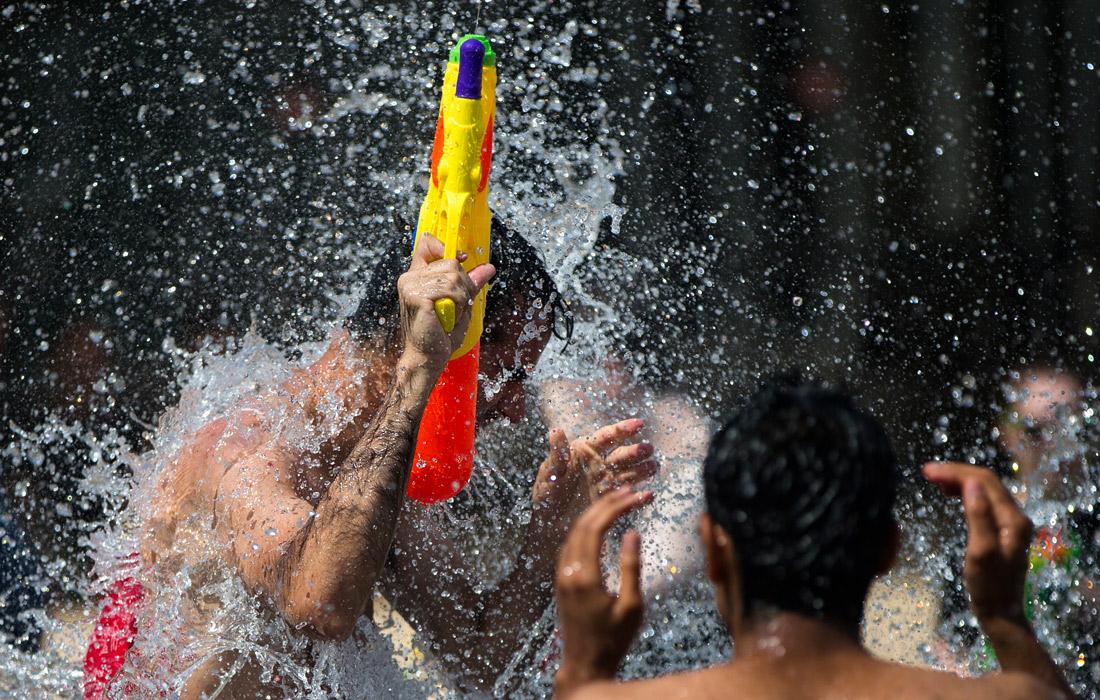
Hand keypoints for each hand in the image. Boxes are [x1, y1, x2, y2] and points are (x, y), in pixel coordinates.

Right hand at [397, 233, 493, 371]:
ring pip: (454, 276)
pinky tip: (448, 317)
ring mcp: (410, 286)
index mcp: (416, 275)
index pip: (426, 244)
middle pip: (451, 262)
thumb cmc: (441, 334)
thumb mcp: (460, 303)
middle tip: (458, 306)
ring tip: (452, 314)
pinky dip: (458, 304)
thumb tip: (489, 267)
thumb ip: (471, 283)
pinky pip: (451, 289)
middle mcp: (410, 277)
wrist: (428, 357)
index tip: (462, 259)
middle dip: (465, 284)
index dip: (446, 247)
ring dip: (462, 298)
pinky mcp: (416, 296)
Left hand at [531, 419, 658, 552]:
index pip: (606, 436)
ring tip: (654, 467)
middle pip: (622, 454)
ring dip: (643, 470)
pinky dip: (639, 498)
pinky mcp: (611, 500)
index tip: (639, 424)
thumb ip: (557, 453)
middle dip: (636, 451)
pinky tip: (649, 496)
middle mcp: (600, 464)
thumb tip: (555, 430)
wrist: (549, 523)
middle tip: (648, 449)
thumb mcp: (550, 472)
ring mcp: (608, 482)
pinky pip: (628, 497)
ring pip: (630, 473)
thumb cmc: (546, 492)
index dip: (623, 429)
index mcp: (586, 451)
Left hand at [555, 488, 653, 693]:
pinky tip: (599, 524)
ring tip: (617, 500)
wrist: (585, 665)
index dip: (615, 508)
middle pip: (582, 525)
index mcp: (584, 577)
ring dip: (594, 513)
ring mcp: (560, 576)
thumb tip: (631, 532)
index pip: (596, 528)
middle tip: (629, 491)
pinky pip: (569, 545)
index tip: (636, 497)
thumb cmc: (613, 641)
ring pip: (573, 533)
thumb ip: (630, 567)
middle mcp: (567, 572)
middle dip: (606, 503)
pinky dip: (585, 528)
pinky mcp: (560, 581)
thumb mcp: (631, 606)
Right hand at [923, 461, 1033, 624]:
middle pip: (986, 481)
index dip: (956, 472)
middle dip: (956, 472)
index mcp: (1012, 519)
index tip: (928, 472)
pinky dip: (966, 492)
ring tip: (936, 481)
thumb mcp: (980, 552)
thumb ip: (978, 517)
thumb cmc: (988, 587)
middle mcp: (1015, 516)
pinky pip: (984, 500)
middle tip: (927, 472)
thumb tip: (970, 484)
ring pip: (985, 489)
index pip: (984, 481)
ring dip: (960, 480)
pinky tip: (951, 494)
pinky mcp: (1003, 529)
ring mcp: (1010, 523)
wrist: (1001, 612)